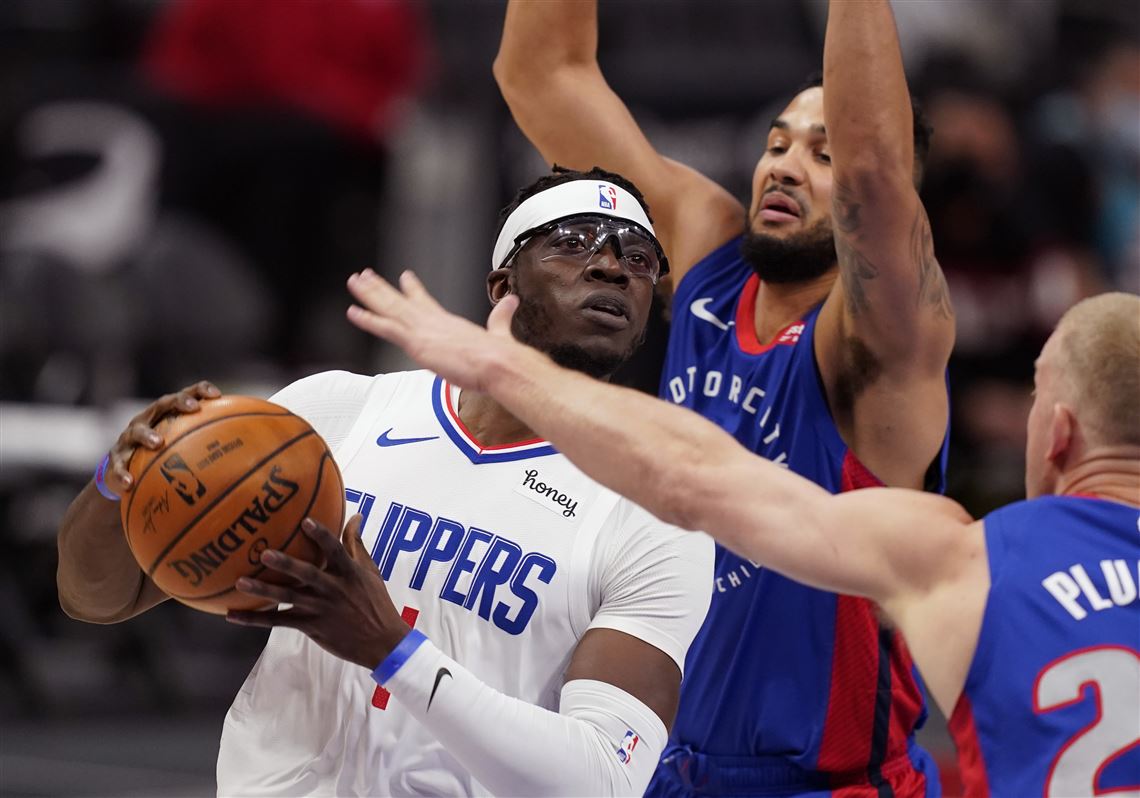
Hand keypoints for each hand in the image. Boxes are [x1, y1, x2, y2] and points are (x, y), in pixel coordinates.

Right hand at [105, 381, 220, 494]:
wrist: (129, 476)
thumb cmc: (168, 459)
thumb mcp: (190, 450)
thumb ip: (217, 448)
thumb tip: (258, 453)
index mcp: (169, 415)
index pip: (188, 395)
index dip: (201, 391)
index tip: (217, 394)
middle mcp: (150, 420)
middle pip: (164, 404)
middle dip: (179, 403)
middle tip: (193, 409)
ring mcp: (130, 438)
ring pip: (137, 432)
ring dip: (147, 435)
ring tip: (158, 444)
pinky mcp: (115, 459)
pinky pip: (117, 467)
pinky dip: (122, 475)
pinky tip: (129, 485)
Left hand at [226, 515, 409, 669]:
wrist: (382, 642)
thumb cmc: (376, 602)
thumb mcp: (370, 572)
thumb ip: (357, 544)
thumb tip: (354, 516)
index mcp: (349, 573)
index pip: (335, 550)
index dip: (321, 535)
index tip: (305, 521)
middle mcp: (333, 589)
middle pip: (307, 574)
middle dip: (286, 564)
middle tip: (264, 554)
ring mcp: (320, 609)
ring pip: (288, 598)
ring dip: (263, 591)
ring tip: (241, 583)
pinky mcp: (311, 626)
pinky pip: (278, 622)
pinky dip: (255, 619)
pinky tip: (234, 616)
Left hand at [346, 268, 522, 392]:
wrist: (499, 363)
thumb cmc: (500, 356)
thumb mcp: (500, 332)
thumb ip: (501, 317)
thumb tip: (511, 302)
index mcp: (450, 322)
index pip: (426, 302)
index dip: (413, 289)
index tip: (404, 278)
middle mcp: (434, 322)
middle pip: (402, 301)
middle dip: (382, 288)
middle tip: (366, 276)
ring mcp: (424, 330)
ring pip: (390, 307)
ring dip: (370, 294)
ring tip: (355, 281)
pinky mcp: (417, 342)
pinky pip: (386, 327)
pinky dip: (369, 319)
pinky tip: (354, 312)